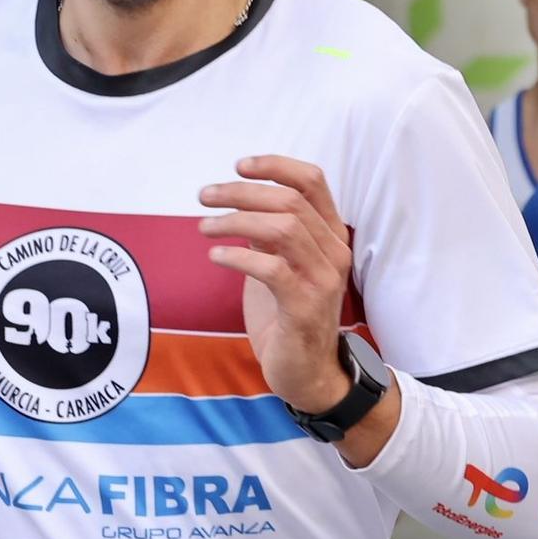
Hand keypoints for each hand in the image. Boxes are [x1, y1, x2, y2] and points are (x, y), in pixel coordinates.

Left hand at [199, 155, 353, 414]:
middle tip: (205, 196)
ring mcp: (323, 280)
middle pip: (290, 200)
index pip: (312, 181)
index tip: (239, 166)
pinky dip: (239, 256)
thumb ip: (271, 232)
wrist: (309, 372)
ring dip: (235, 221)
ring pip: (283, 228)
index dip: (275, 166)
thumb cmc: (290, 315)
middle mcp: (334, 252)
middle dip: (241, 192)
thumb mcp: (281, 264)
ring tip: (204, 226)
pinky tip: (216, 257)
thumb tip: (243, 200)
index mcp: (331, 235)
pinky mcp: (305, 307)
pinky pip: (272, 268)